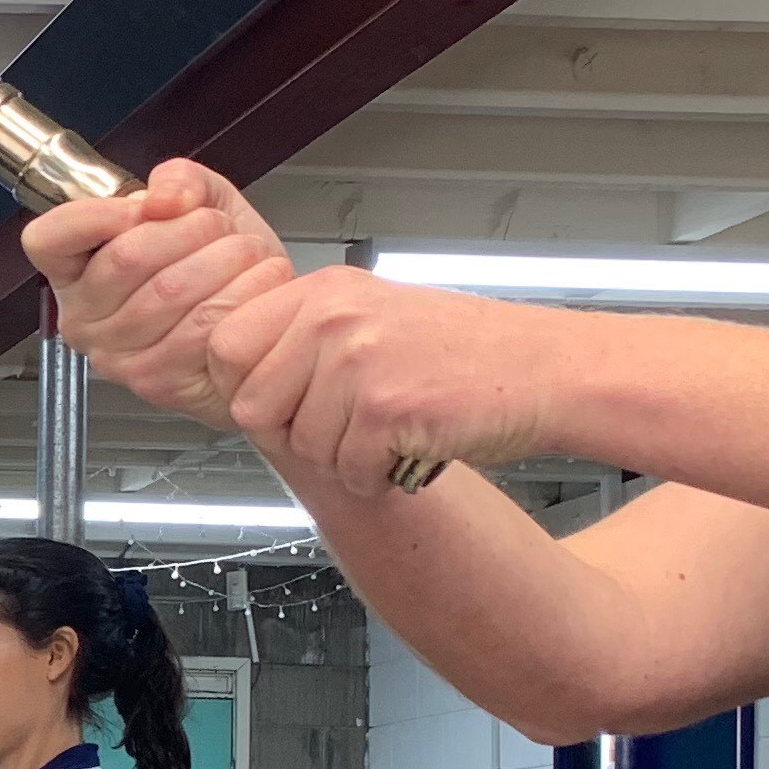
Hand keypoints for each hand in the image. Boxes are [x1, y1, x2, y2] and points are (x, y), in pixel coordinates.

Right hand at [21, 159, 301, 428]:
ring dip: (227, 258)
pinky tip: (254, 286)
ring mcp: (115, 357)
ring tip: (244, 255)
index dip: (98, 214)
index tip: (144, 207)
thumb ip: (179, 182)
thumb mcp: (202, 205)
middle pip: (125, 255)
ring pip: (170, 288)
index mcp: (75, 273)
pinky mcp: (158, 382)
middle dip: (191, 227)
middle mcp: (83, 320)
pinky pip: (202, 325)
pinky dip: (243, 294)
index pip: (49, 238)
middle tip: (217, 227)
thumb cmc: (222, 269)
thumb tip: (163, 199)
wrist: (264, 326)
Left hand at [215, 268, 573, 494]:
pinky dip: (378, 476)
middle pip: (252, 406)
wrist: (544, 370)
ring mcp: (358, 360)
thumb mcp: (371, 318)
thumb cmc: (464, 354)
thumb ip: (302, 341)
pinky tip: (410, 448)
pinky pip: (348, 470)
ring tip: (391, 431)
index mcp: (323, 292)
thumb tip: (236, 387)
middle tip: (345, 428)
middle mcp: (333, 317)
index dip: (247, 389)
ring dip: (345, 458)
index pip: (225, 347)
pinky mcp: (386, 407)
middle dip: (293, 433)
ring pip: (302, 446)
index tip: (284, 404)